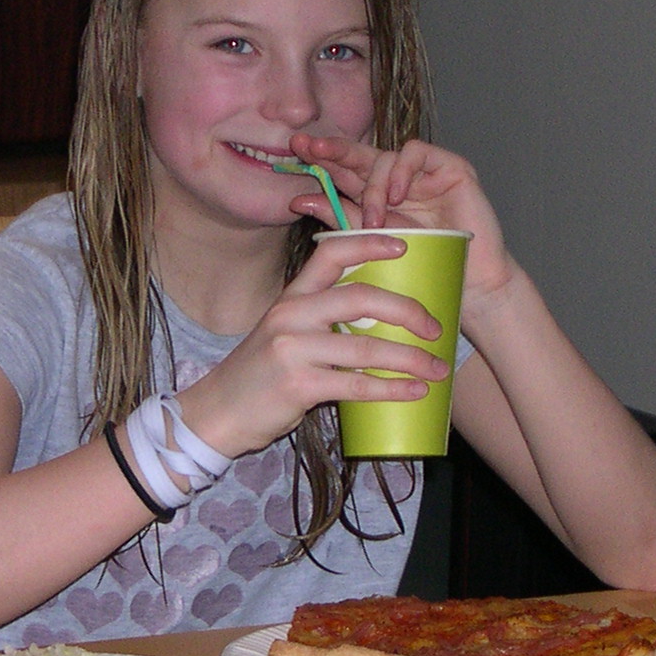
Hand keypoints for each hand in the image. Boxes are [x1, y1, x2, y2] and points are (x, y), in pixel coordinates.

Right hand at [173, 230, 453, 458]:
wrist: (217, 412)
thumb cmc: (259, 372)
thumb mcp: (281, 330)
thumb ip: (319, 317)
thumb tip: (379, 316)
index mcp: (291, 296)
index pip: (331, 252)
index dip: (370, 243)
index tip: (405, 246)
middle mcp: (291, 316)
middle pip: (360, 297)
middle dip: (407, 311)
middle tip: (436, 328)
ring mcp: (293, 350)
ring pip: (366, 348)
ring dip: (411, 360)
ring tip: (438, 369)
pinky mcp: (299, 386)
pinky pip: (358, 385)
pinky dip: (393, 389)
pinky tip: (415, 392)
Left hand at [287, 134, 515, 300]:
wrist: (467, 285)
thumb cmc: (421, 268)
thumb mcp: (370, 242)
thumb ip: (338, 217)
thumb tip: (297, 198)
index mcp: (376, 193)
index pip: (345, 169)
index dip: (322, 158)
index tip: (296, 151)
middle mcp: (397, 178)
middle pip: (360, 155)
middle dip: (334, 150)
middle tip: (309, 147)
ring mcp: (424, 172)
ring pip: (385, 157)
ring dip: (374, 187)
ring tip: (375, 219)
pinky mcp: (450, 167)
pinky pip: (417, 153)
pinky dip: (401, 171)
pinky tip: (396, 196)